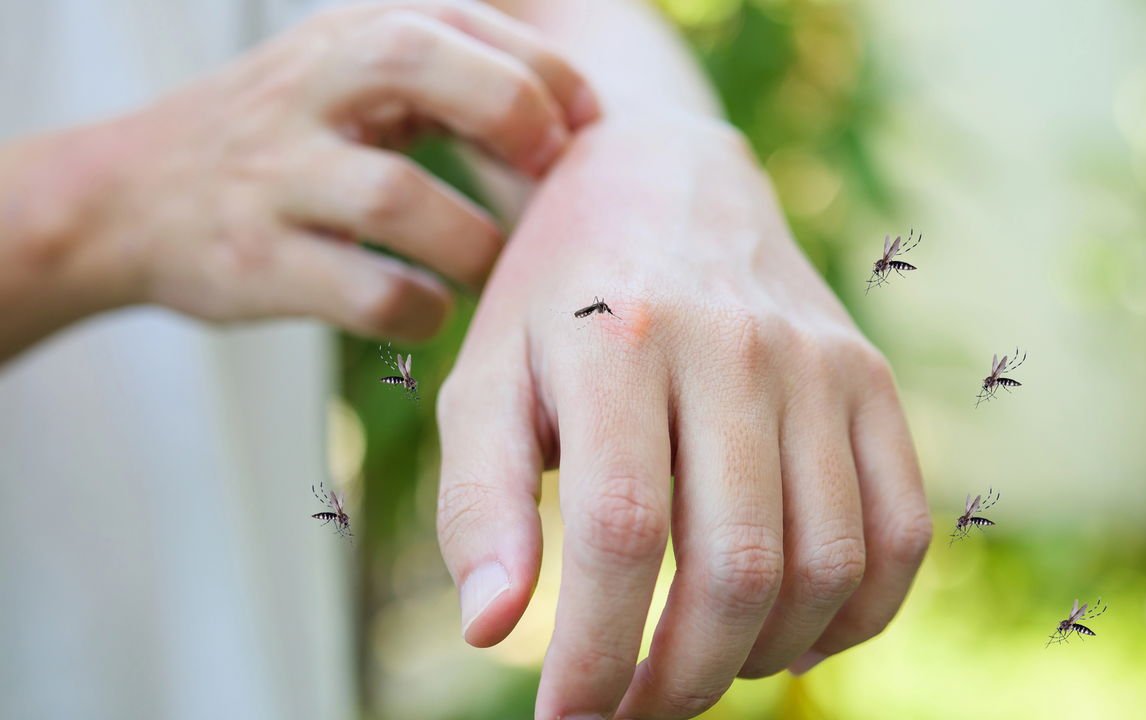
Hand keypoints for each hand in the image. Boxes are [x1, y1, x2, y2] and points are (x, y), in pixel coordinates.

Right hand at [17, 0, 597, 341]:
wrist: (123, 198)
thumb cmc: (278, 138)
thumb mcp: (344, 74)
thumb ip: (446, 76)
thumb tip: (575, 121)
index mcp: (346, 35)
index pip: (463, 21)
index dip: (545, 75)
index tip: (585, 129)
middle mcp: (307, 89)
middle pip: (417, 61)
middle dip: (509, 114)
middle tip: (550, 173)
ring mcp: (275, 175)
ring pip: (396, 194)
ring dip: (472, 241)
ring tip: (489, 264)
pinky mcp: (256, 259)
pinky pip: (365, 291)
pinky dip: (419, 307)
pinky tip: (431, 307)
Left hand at [436, 114, 931, 718]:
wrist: (664, 183)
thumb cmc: (556, 301)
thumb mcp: (485, 381)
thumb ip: (479, 502)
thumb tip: (492, 631)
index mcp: (620, 339)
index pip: (622, 533)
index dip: (596, 654)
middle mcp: (736, 345)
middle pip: (738, 564)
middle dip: (681, 677)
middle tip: (632, 710)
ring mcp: (821, 361)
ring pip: (826, 564)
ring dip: (761, 657)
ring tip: (700, 666)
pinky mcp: (874, 379)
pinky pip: (900, 533)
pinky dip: (853, 615)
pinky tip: (786, 632)